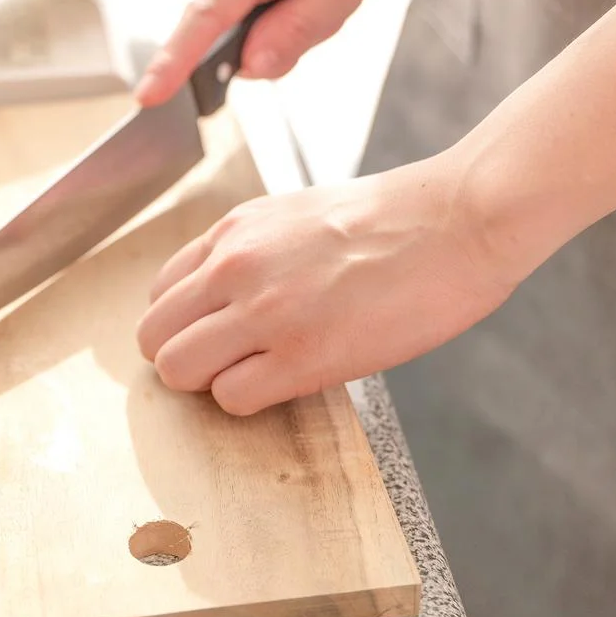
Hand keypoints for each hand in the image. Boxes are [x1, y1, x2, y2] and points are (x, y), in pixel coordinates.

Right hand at [132, 0, 431, 106]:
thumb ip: (301, 28)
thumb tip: (252, 69)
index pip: (205, 19)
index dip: (174, 63)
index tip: (147, 96)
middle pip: (226, 32)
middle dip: (270, 44)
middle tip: (325, 6)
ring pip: (240, 22)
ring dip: (280, 23)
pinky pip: (245, 4)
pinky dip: (277, 8)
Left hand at [135, 155, 517, 415]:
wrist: (461, 219)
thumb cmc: (399, 221)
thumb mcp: (301, 215)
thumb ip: (254, 253)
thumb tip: (231, 299)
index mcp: (235, 230)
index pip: (161, 293)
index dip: (186, 325)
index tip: (217, 338)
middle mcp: (235, 265)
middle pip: (154, 336)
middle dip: (186, 360)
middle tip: (230, 367)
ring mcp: (264, 311)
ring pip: (177, 370)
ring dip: (211, 384)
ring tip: (259, 376)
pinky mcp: (301, 356)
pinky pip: (231, 399)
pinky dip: (252, 401)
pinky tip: (291, 383)